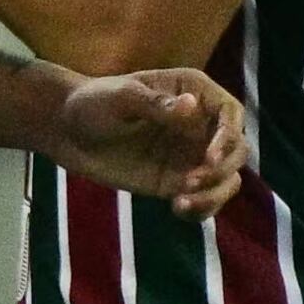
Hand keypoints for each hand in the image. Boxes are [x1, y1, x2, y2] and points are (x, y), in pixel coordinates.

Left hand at [50, 68, 248, 218]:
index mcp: (194, 94)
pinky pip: (207, 199)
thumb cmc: (93, 102)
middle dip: (222, 171)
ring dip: (215, 195)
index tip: (207, 158)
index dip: (228, 137)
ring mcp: (192, 155)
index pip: (231, 114)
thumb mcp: (121, 98)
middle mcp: (201, 125)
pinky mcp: (179, 181)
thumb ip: (156, 104)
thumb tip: (191, 106)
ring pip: (228, 179)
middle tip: (189, 183)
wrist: (66, 130)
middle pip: (237, 151)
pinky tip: (177, 209)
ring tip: (182, 202)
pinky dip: (202, 209)